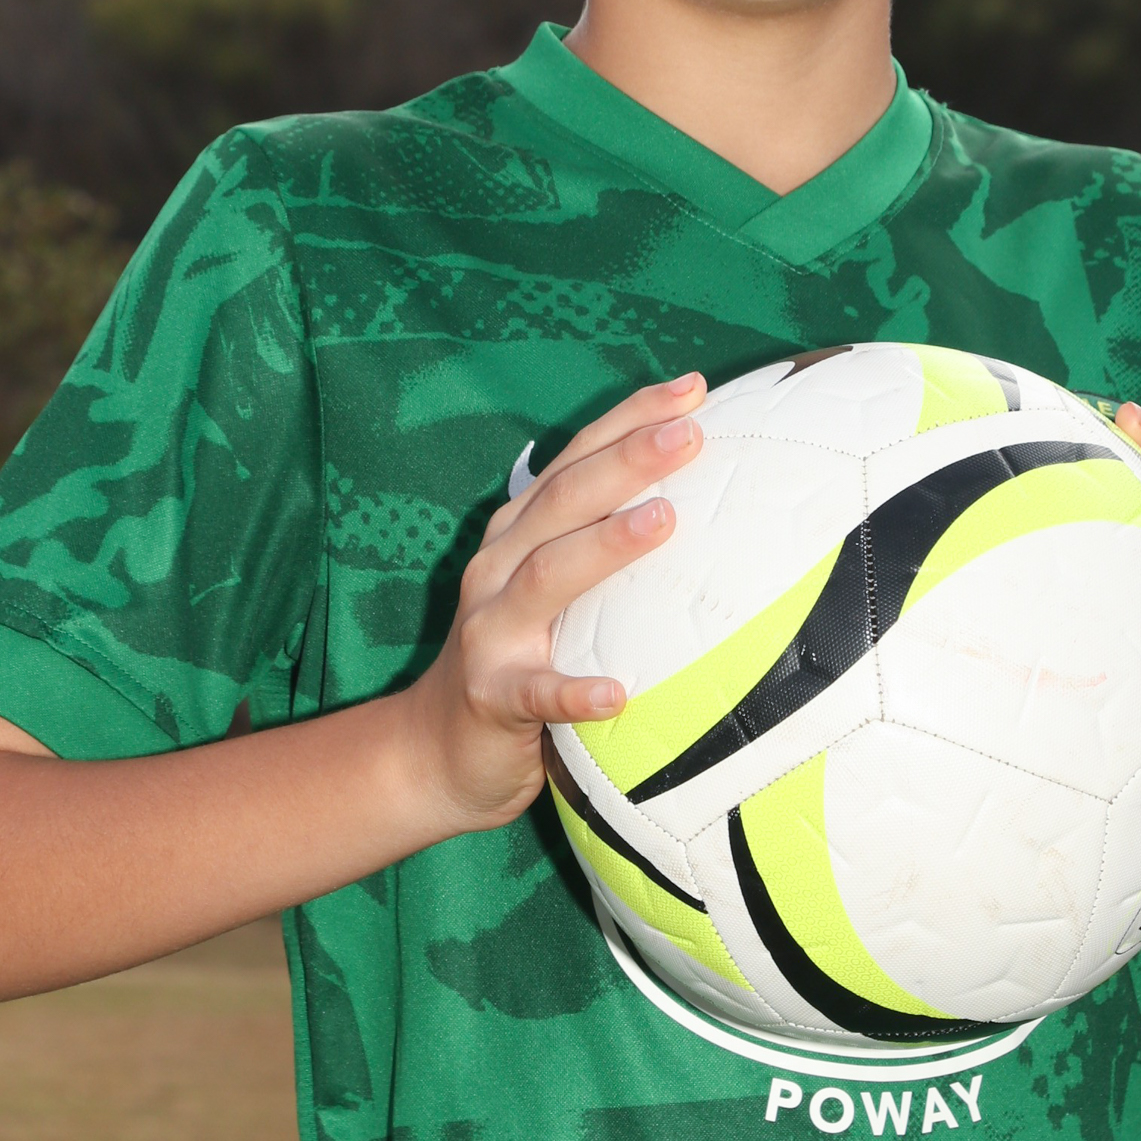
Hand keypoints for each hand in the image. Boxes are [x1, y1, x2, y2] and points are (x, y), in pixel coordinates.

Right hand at [399, 371, 708, 833]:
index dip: (629, 419)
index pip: (576, 460)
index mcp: (520, 534)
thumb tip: (705, 509)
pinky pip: (535, 692)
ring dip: (606, 546)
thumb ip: (604, 551)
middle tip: (690, 432)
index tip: (693, 389)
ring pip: (547, 577)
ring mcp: (490, 631)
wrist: (435, 751)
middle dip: (627, 460)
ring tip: (665, 520)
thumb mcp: (555, 593)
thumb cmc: (522, 658)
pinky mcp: (491, 696)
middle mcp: (499, 568)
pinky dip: (573, 691)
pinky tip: (615, 692)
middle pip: (564, 501)